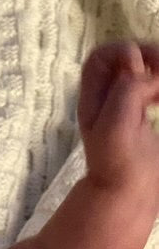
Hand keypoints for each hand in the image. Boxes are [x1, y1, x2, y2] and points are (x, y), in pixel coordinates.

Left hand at [77, 39, 158, 192]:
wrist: (127, 195)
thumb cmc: (119, 163)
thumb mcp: (117, 126)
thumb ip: (126, 91)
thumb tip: (140, 69)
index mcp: (95, 97)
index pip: (102, 57)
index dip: (123, 53)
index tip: (143, 70)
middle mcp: (108, 97)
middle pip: (127, 58)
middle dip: (151, 56)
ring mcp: (126, 105)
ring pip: (144, 70)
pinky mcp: (142, 115)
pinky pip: (153, 87)